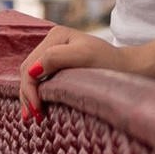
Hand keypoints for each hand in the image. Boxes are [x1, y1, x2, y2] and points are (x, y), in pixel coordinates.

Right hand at [18, 24, 132, 114]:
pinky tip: (37, 106)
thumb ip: (56, 58)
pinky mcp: (59, 65)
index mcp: (56, 36)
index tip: (37, 111)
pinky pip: (40, 79)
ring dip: (29, 95)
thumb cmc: (108, 62)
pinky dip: (36, 93)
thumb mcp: (84, 56)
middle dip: (27, 94)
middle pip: (27, 70)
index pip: (31, 66)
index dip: (30, 89)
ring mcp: (54, 52)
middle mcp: (52, 41)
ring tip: (33, 116)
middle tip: (33, 117)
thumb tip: (32, 71)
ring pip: (31, 76)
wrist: (127, 68)